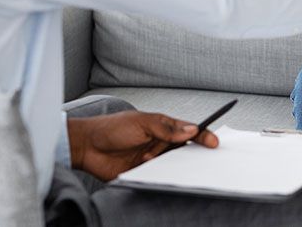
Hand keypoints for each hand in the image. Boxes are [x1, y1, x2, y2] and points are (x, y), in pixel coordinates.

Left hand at [68, 110, 218, 180]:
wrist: (87, 147)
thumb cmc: (113, 128)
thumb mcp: (142, 123)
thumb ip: (166, 128)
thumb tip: (191, 129)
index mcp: (163, 126)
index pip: (188, 130)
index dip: (202, 135)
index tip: (214, 142)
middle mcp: (160, 142)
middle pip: (184, 149)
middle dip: (195, 154)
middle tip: (207, 161)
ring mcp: (152, 158)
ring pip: (173, 165)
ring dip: (178, 168)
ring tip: (186, 172)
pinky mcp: (143, 173)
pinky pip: (158, 177)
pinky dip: (163, 178)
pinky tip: (165, 178)